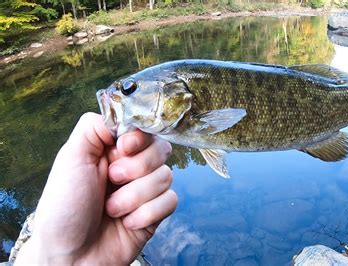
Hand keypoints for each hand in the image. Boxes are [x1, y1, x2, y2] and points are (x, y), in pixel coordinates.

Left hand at [15, 113, 177, 263]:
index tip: (123, 148)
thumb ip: (93, 127)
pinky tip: (128, 223)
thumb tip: (120, 114)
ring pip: (166, 176)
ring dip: (135, 196)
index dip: (139, 138)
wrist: (70, 256)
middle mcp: (132, 167)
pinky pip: (171, 201)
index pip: (143, 129)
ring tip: (112, 209)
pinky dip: (147, 214)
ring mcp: (145, 191)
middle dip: (136, 168)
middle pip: (161, 149)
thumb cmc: (64, 209)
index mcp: (112, 151)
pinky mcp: (156, 213)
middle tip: (112, 180)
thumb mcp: (70, 159)